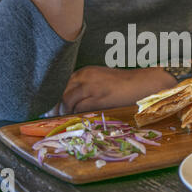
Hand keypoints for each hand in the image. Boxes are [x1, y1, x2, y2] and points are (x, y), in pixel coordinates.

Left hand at [48, 66, 177, 115]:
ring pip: (68, 101)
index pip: (61, 82)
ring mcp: (91, 87)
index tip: (50, 106)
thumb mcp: (100, 79)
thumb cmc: (122, 84)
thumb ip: (85, 86)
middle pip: (61, 91)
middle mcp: (85, 77)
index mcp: (85, 71)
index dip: (54, 95)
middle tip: (51, 115)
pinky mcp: (98, 98)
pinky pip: (79, 109)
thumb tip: (68, 101)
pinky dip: (75, 115)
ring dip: (64, 112)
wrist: (141, 84)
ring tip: (64, 119)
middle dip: (55, 105)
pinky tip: (77, 120)